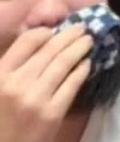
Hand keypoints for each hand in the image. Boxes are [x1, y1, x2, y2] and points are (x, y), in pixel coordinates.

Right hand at [0, 26, 91, 141]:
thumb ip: (11, 68)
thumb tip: (38, 46)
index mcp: (0, 75)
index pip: (27, 42)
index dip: (45, 32)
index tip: (55, 30)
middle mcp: (17, 83)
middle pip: (50, 50)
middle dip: (69, 36)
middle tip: (82, 29)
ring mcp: (37, 98)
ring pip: (64, 64)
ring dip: (79, 48)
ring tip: (88, 41)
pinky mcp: (53, 112)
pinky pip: (72, 85)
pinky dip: (82, 71)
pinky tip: (87, 64)